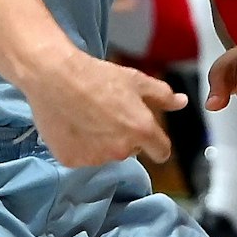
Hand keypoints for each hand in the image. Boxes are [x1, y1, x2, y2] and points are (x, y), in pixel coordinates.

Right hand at [21, 52, 186, 167]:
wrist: (54, 76)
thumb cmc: (96, 76)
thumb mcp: (136, 80)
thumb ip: (163, 95)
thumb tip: (181, 103)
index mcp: (142, 131)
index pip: (162, 152)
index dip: (158, 143)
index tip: (150, 136)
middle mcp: (121, 150)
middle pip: (132, 150)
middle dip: (126, 136)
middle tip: (110, 113)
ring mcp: (95, 158)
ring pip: (107, 154)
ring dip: (103, 142)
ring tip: (88, 117)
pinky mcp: (72, 160)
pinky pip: (83, 157)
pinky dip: (80, 146)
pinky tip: (73, 125)